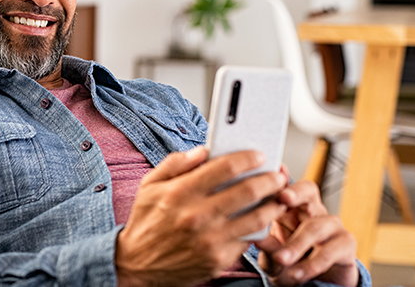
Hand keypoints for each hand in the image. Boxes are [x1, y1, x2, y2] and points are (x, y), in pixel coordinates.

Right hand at [116, 147, 287, 286]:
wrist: (136, 264)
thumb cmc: (145, 223)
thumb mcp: (149, 186)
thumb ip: (175, 164)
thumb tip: (202, 151)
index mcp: (179, 193)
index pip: (225, 168)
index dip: (248, 158)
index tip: (259, 155)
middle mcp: (196, 216)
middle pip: (248, 191)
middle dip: (270, 180)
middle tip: (277, 176)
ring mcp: (209, 240)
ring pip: (256, 218)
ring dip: (273, 206)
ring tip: (278, 198)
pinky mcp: (217, 259)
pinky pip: (247, 240)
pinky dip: (257, 229)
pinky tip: (260, 221)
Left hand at [255, 175, 358, 286]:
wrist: (313, 284)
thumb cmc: (288, 262)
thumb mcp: (271, 254)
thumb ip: (266, 243)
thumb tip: (253, 235)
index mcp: (290, 208)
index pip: (285, 186)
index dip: (279, 180)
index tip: (268, 177)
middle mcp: (312, 211)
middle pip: (308, 191)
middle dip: (295, 193)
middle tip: (283, 198)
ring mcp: (332, 225)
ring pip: (317, 225)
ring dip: (297, 244)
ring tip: (281, 259)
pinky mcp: (346, 244)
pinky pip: (332, 249)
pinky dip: (313, 264)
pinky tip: (298, 274)